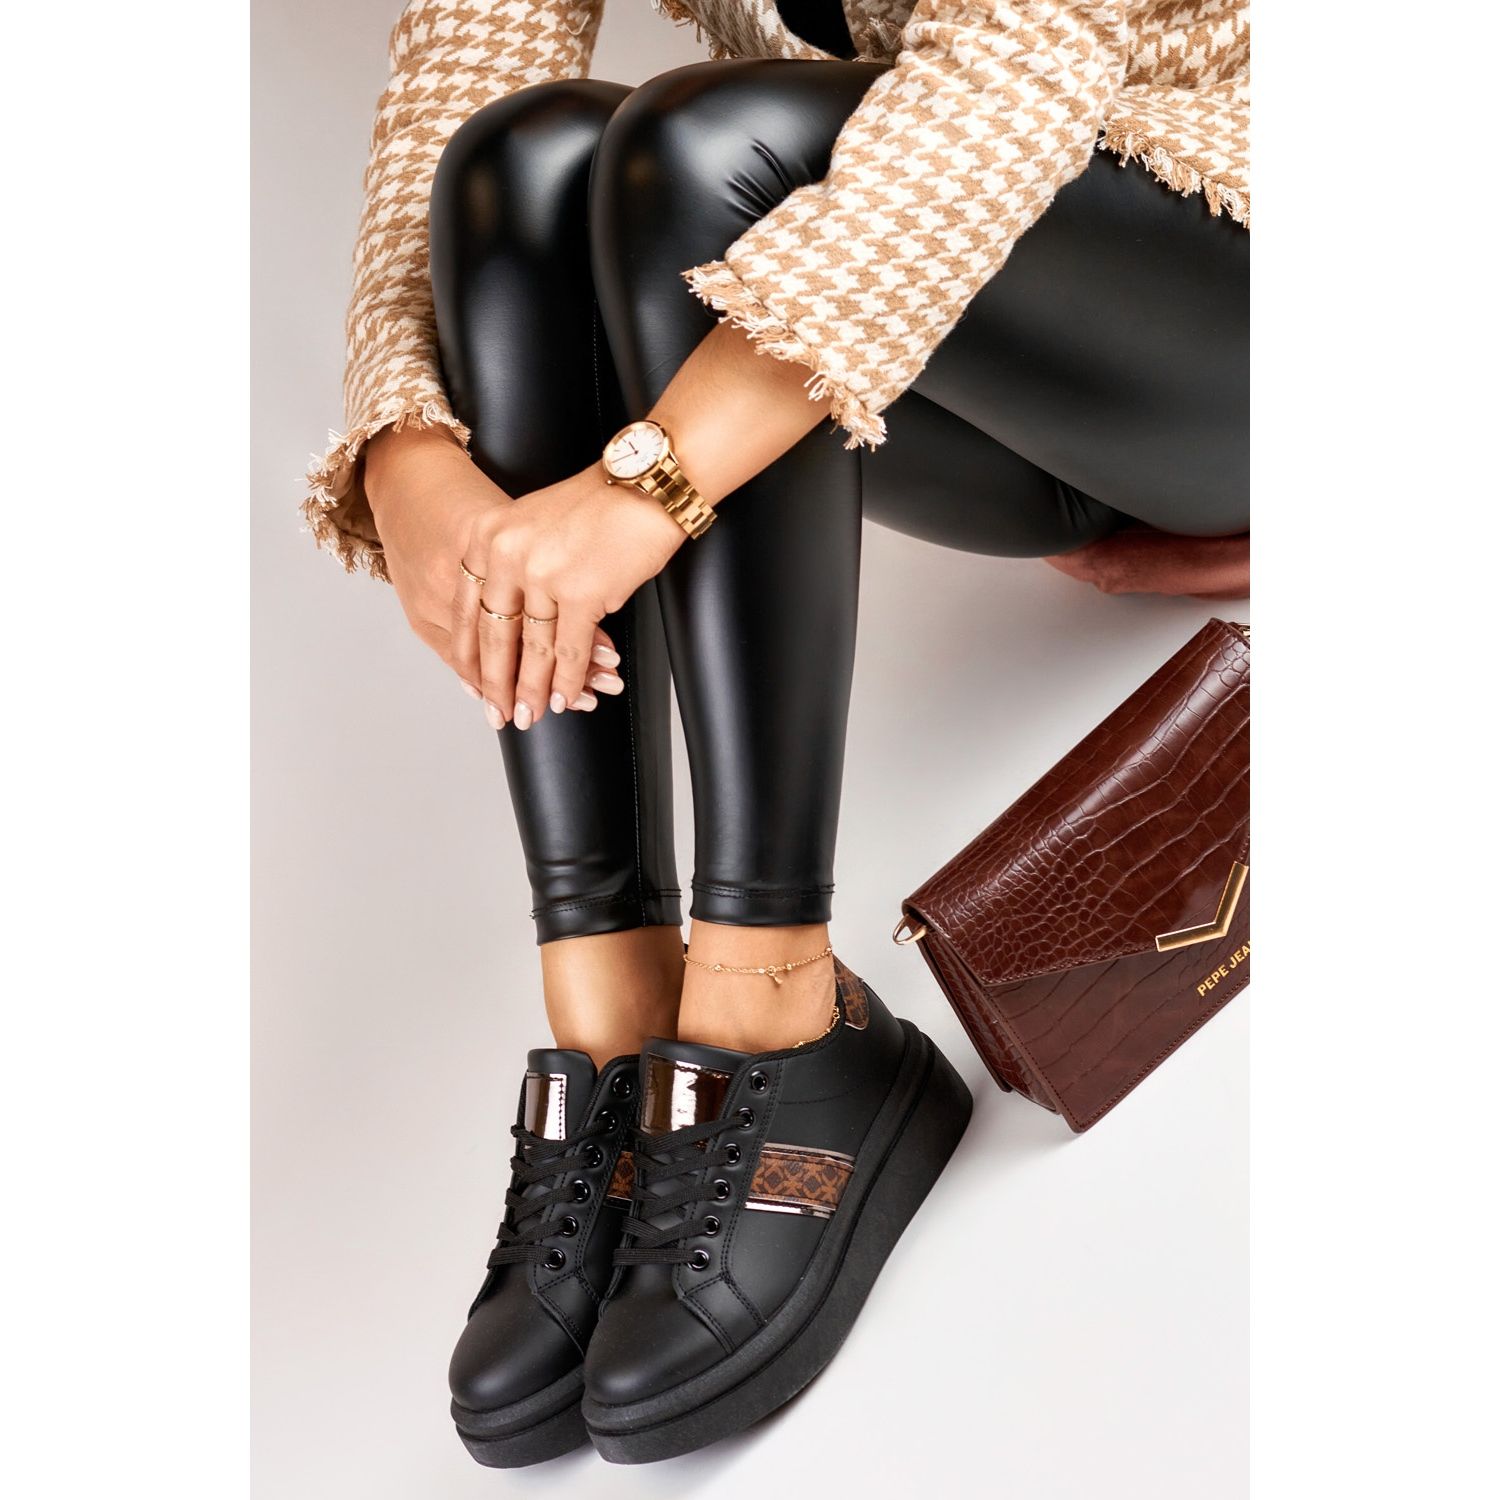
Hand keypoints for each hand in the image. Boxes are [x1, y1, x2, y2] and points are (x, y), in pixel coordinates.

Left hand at [458, 464, 685, 727]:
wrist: (645, 485)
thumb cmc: (598, 503)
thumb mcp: (532, 521)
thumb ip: (511, 560)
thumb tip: (508, 611)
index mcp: (488, 536)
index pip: (467, 607)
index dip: (470, 653)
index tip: (471, 682)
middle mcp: (507, 554)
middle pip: (495, 633)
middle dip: (496, 682)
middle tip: (497, 713)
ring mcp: (543, 575)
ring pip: (532, 648)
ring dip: (532, 689)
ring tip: (531, 714)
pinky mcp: (582, 593)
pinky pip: (569, 650)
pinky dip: (568, 680)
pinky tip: (565, 697)